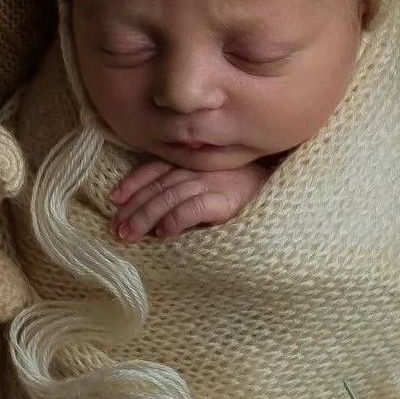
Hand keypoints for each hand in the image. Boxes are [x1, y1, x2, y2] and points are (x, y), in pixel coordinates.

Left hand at [110, 158, 269, 241]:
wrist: (285, 193)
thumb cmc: (248, 192)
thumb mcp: (214, 184)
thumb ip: (188, 189)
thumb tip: (157, 216)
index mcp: (194, 164)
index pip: (156, 168)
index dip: (133, 183)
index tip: (114, 198)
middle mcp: (200, 169)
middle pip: (158, 185)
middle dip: (134, 206)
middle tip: (116, 228)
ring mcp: (213, 183)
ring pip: (170, 196)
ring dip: (146, 216)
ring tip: (130, 234)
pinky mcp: (227, 200)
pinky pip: (195, 207)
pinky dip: (176, 219)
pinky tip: (164, 232)